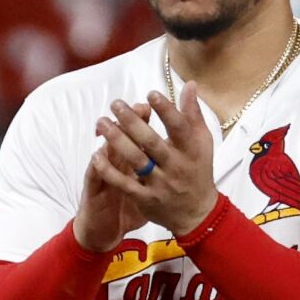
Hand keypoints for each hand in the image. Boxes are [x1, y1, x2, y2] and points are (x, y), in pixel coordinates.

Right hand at [74, 100, 149, 252]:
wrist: (104, 228)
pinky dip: (98, 167)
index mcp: (133, 159)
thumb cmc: (129, 207)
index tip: (153, 107)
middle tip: (136, 108)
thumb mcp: (145, 189)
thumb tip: (177, 152)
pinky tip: (98, 157)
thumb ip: (157, 170)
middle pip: (124, 135)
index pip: (140, 133)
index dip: (145, 119)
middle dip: (130, 121)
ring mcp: (106, 172)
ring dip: (110, 137)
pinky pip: (96, 176)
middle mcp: (118, 160)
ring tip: (111, 123)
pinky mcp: (94, 188)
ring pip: (107, 150)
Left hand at [92, 84, 216, 237]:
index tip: (150, 94)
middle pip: (152, 143)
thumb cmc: (198, 172)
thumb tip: (189, 84)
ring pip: (136, 161)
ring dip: (117, 141)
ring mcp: (160, 184)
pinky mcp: (146, 199)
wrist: (197, 214)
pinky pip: (125, 185)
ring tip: (102, 123)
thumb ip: (193, 114)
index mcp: (190, 150)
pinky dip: (109, 171)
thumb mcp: (202, 143)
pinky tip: (96, 156)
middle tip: (115, 104)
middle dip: (132, 122)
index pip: (179, 128)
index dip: (166, 111)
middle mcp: (175, 167)